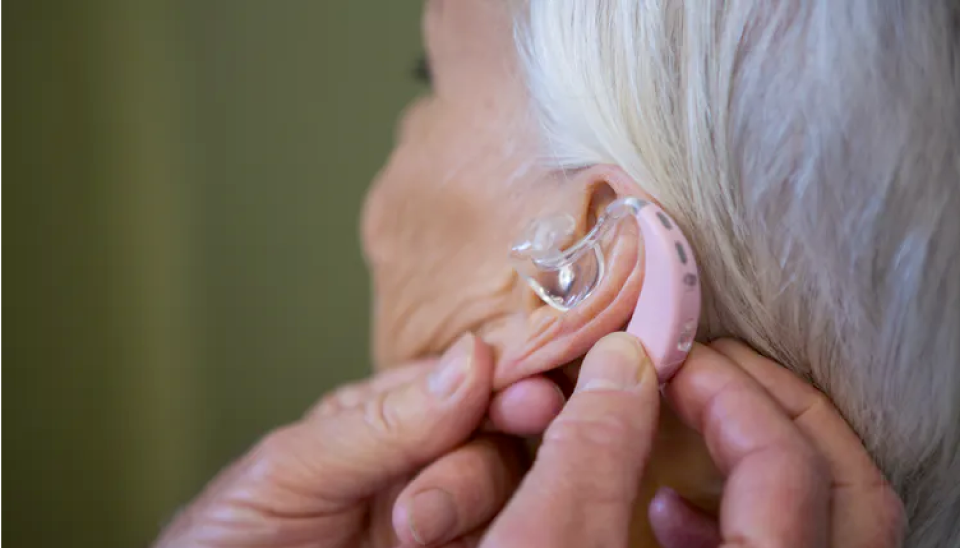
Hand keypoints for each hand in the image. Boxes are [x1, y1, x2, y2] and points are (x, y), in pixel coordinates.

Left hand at [153, 334, 564, 547]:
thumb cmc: (228, 536)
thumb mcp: (295, 467)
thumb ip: (386, 420)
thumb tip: (472, 359)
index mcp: (387, 417)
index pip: (463, 382)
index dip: (502, 381)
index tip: (527, 393)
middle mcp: (424, 463)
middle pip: (492, 442)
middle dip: (475, 463)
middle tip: (432, 500)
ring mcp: (442, 520)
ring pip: (502, 495)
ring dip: (469, 507)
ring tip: (411, 535)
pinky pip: (500, 539)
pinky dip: (497, 538)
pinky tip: (470, 542)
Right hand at [473, 336, 904, 547]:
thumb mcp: (544, 546)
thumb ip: (591, 446)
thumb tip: (625, 361)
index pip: (786, 469)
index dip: (729, 393)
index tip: (669, 357)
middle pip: (843, 490)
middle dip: (769, 406)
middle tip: (701, 367)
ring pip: (832, 527)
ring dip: (769, 456)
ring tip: (689, 428)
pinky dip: (741, 520)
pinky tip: (666, 516)